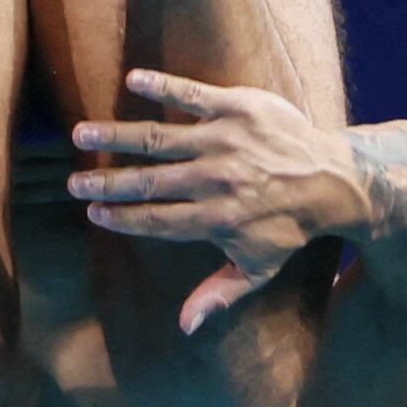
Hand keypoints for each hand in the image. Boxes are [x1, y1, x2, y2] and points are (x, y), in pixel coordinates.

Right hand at [64, 69, 368, 333]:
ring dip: (116, 136)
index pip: (157, 220)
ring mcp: (225, 142)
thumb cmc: (288, 227)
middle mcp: (217, 181)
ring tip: (81, 134)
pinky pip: (193, 95)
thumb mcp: (258, 268)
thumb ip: (219, 294)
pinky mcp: (238, 108)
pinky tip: (133, 79)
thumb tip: (185, 327)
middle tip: (75, 182)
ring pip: (159, 138)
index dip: (122, 219)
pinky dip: (163, 86)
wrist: (331, 178)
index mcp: (217, 220)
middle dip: (107, 183)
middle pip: (149, 182)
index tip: (93, 213)